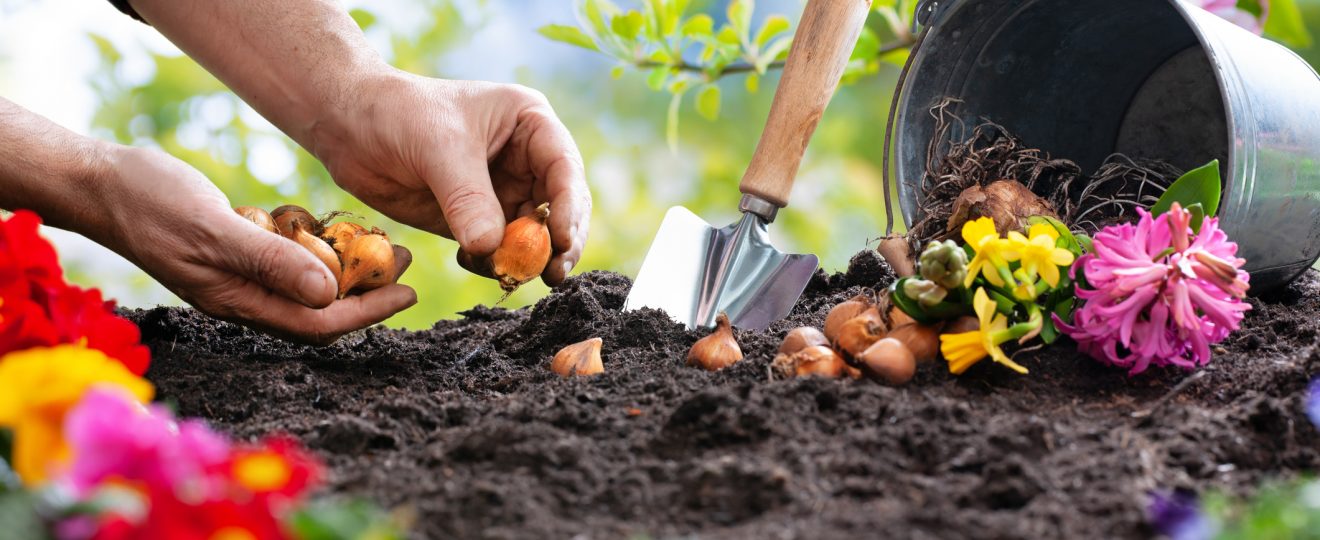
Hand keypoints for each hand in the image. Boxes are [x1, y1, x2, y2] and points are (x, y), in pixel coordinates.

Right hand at [89, 146, 416, 344]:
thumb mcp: (215, 228)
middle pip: (319, 310)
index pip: (319, 324)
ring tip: (382, 242)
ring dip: (347, 268)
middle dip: (368, 290)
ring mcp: (236, 276)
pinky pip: (285, 261)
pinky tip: (332, 228)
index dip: (369, 313)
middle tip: (406, 259)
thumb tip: (330, 295)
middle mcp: (242, 297)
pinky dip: (314, 248)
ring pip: (305, 285)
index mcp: (239, 302)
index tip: (409, 292)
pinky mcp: (232, 252)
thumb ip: (270, 261)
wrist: (100, 183)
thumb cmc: (150, 203)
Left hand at [308, 71, 591, 285]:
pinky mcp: (475, 218)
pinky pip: (498, 249)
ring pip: (533, 234)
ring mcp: (501, 191)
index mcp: (529, 124)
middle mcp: (525, 159)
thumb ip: (468, 199)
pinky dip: (493, 264)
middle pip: (560, 207)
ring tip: (511, 276)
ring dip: (527, 259)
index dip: (569, 207)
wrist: (348, 126)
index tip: (562, 241)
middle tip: (552, 275)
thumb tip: (491, 250)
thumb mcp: (439, 148)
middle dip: (559, 242)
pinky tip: (474, 264)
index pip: (564, 168)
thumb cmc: (398, 114)